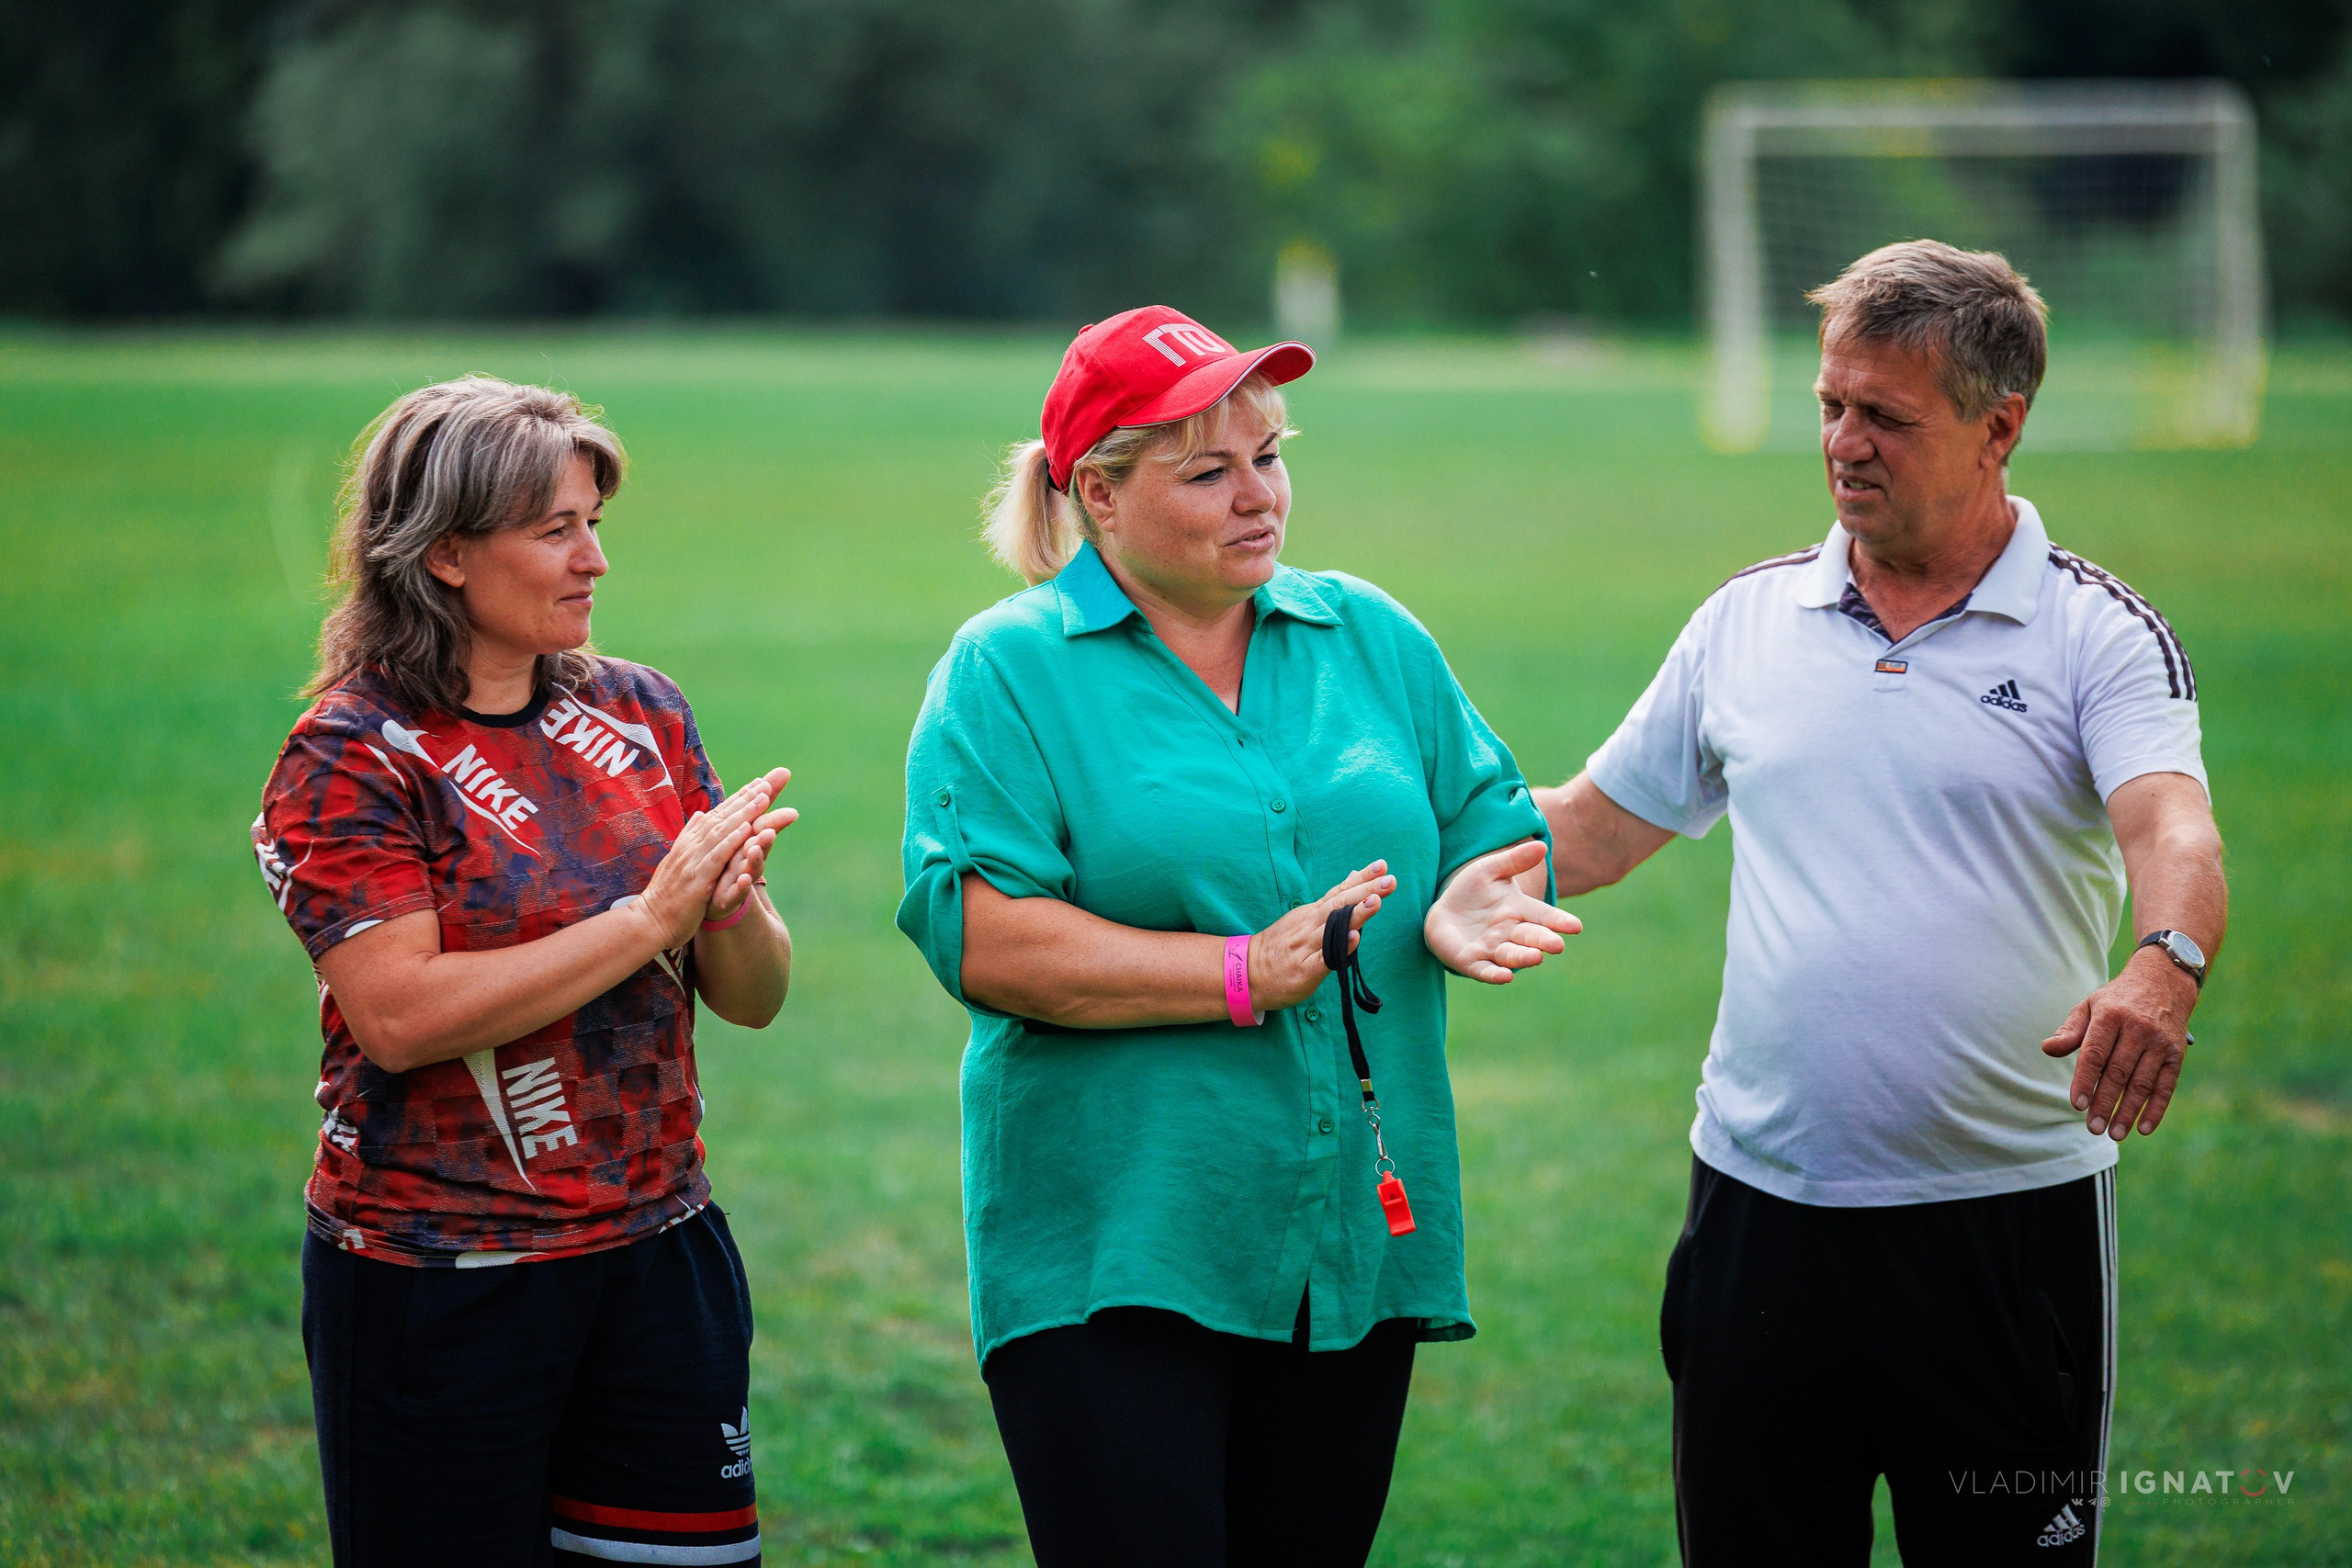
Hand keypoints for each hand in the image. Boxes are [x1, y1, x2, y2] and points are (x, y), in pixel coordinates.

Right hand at [631, 773, 793, 949]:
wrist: (648, 922)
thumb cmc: (665, 896)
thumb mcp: (678, 862)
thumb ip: (690, 837)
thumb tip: (702, 815)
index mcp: (689, 843)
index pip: (717, 816)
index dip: (738, 799)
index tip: (758, 783)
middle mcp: (691, 847)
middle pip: (722, 818)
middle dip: (745, 799)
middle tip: (767, 783)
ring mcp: (693, 862)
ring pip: (722, 832)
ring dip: (744, 814)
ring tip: (763, 798)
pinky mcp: (697, 879)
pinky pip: (717, 856)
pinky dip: (732, 841)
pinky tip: (748, 829)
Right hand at [1247, 861, 1395, 1011]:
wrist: (1249, 972)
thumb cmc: (1283, 945)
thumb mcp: (1305, 917)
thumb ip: (1332, 901)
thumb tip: (1355, 876)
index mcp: (1312, 913)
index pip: (1340, 891)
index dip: (1361, 878)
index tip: (1383, 866)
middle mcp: (1310, 926)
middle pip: (1340, 905)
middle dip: (1366, 891)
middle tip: (1389, 881)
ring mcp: (1306, 947)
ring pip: (1333, 928)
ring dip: (1355, 914)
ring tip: (1376, 901)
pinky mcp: (1304, 970)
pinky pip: (1323, 958)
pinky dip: (1339, 948)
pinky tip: (1354, 939)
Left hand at [1423, 840, 1581, 982]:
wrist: (1443, 911)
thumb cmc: (1472, 891)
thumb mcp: (1490, 870)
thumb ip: (1514, 861)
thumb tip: (1541, 846)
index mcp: (1520, 910)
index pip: (1543, 916)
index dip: (1558, 921)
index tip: (1576, 926)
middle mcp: (1510, 932)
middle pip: (1530, 938)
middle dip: (1543, 941)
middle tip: (1557, 945)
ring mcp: (1492, 949)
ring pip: (1511, 955)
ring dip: (1523, 957)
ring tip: (1536, 957)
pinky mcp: (1471, 961)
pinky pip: (1485, 970)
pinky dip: (1495, 975)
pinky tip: (1505, 977)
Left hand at [2041, 945, 2197, 1138]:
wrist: (2163, 982)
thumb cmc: (2116, 1000)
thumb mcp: (2089, 1005)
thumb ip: (2070, 1030)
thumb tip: (2048, 1049)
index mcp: (2110, 1016)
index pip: (2095, 1053)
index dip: (2085, 1081)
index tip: (2076, 1105)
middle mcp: (2137, 1029)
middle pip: (2118, 1073)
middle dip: (2105, 1103)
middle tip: (2093, 1128)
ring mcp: (2159, 1042)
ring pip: (2142, 1083)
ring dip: (2129, 1111)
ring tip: (2114, 1134)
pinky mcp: (2176, 1054)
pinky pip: (2166, 1086)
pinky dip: (2156, 1109)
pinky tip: (2144, 1128)